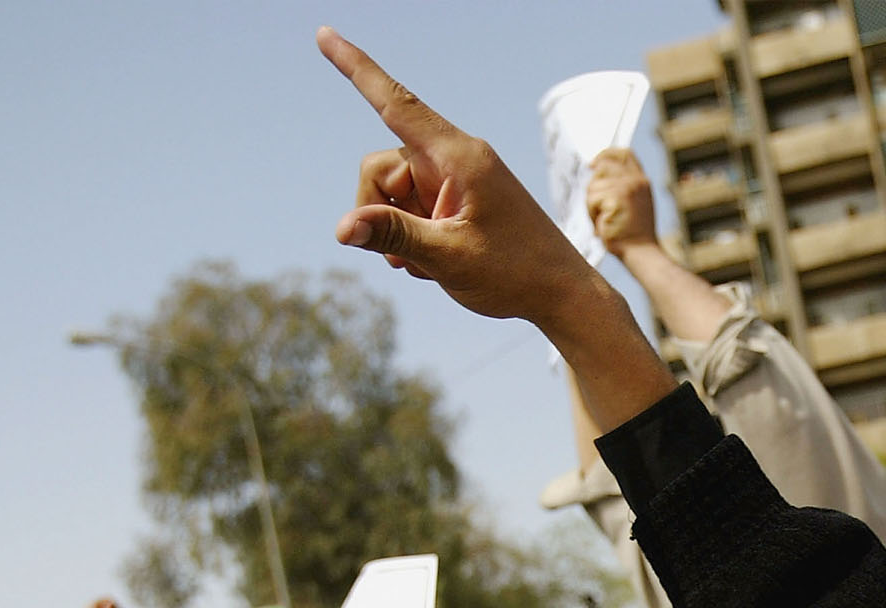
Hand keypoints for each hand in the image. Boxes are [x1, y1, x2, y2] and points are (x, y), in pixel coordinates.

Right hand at [318, 27, 606, 327]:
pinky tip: (440, 262)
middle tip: (407, 256)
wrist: (561, 295)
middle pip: (378, 169)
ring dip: (398, 233)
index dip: (355, 68)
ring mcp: (453, 182)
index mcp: (459, 156)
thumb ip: (393, 236)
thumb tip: (341, 227)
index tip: (323, 34)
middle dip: (378, 212)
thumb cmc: (517, 273)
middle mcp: (453, 160)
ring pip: (389, 195)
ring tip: (434, 261)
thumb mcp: (449, 257)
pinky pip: (407, 212)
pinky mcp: (453, 203)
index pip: (395, 104)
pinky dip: (411, 240)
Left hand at [586, 149, 657, 257]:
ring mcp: (627, 189)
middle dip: (594, 186)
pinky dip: (592, 214)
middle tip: (598, 208)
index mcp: (642, 182)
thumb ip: (620, 187)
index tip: (593, 164)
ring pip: (593, 186)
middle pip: (603, 167)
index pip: (624, 153)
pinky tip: (604, 225)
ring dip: (592, 205)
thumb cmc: (633, 235)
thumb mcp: (631, 204)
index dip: (606, 154)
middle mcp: (636, 181)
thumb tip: (595, 171)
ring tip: (604, 221)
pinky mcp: (617, 198)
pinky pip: (592, 199)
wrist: (642, 253)